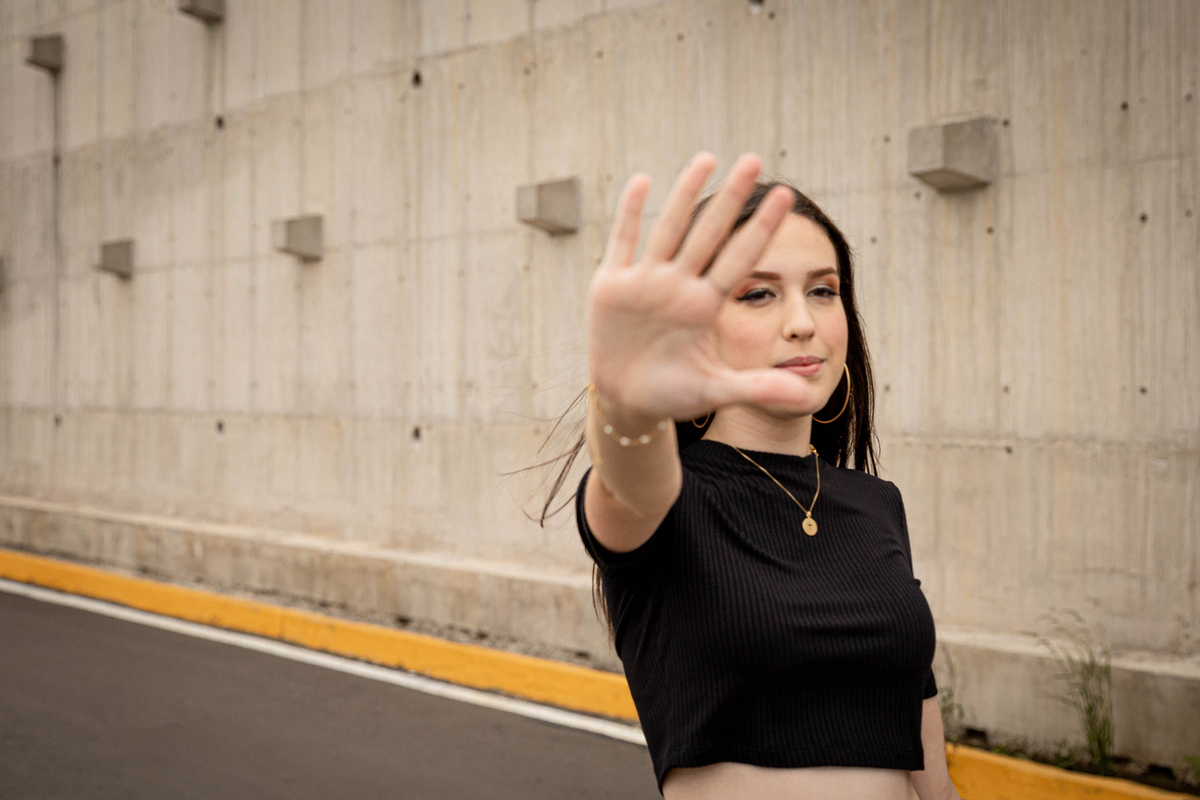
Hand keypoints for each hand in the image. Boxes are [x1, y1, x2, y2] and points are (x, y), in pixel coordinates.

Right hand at [586, 152, 823, 423]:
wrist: (627, 402)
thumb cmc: (673, 395)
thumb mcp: (717, 391)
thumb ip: (760, 388)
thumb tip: (805, 396)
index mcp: (705, 305)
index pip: (740, 259)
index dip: (761, 228)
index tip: (788, 198)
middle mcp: (679, 285)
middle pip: (709, 233)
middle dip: (730, 197)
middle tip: (754, 159)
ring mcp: (645, 282)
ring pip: (669, 229)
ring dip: (685, 193)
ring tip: (707, 158)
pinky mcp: (611, 286)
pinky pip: (623, 242)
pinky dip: (630, 213)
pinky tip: (643, 181)